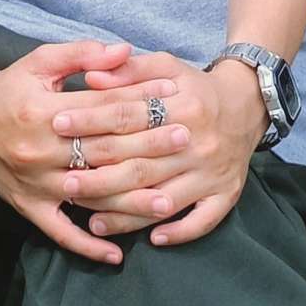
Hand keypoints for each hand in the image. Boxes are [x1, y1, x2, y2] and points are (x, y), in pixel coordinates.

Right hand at [0, 39, 188, 265]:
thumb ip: (82, 54)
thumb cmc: (10, 86)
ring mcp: (37, 184)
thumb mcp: (40, 60)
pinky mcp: (29, 207)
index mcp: (45, 110)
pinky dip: (88, 246)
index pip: (104, 108)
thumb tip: (125, 50)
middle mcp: (41, 150)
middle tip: (185, 140)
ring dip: (131, 201)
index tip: (174, 99)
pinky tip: (117, 255)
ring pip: (92, 196)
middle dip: (149, 145)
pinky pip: (61, 233)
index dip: (141, 102)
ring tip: (170, 200)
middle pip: (105, 151)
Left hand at [51, 48, 267, 246]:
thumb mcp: (166, 67)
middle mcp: (198, 142)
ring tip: (92, 220)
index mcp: (183, 105)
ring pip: (164, 199)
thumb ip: (128, 71)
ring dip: (128, 213)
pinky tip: (150, 238)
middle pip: (141, 164)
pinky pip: (202, 221)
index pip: (128, 115)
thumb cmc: (196, 87)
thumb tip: (89, 79)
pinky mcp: (226, 195)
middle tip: (64, 181)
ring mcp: (213, 173)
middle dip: (99, 175)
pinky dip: (177, 232)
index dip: (91, 120)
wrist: (247, 106)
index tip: (58, 125)